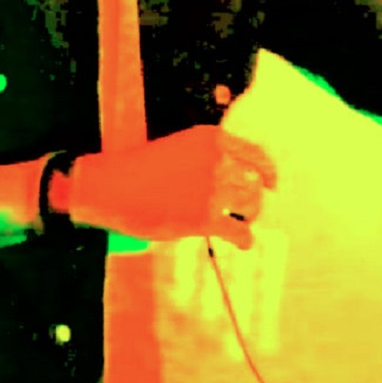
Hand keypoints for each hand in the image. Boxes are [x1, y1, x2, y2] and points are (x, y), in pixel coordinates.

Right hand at [60, 126, 277, 249]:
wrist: (109, 186)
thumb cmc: (140, 170)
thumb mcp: (179, 148)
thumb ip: (210, 159)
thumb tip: (238, 183)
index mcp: (212, 138)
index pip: (256, 155)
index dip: (269, 172)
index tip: (272, 186)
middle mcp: (217, 161)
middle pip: (253, 185)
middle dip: (252, 200)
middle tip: (245, 212)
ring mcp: (211, 189)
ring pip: (250, 206)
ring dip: (249, 217)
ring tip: (240, 224)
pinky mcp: (203, 218)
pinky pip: (239, 232)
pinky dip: (245, 240)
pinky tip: (244, 244)